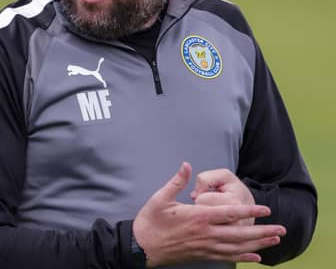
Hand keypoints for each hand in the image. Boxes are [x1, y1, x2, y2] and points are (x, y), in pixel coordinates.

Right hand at [132, 162, 285, 266]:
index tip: (266, 210)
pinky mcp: (202, 255)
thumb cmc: (150, 221)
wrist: (141, 247)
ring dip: (257, 244)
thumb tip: (187, 165)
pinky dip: (243, 257)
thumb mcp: (161, 197)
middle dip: (262, 231)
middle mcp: (206, 233)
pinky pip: (227, 257)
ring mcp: (205, 246)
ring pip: (237, 247)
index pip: (229, 213)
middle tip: (281, 229)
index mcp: (198, 217)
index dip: (249, 211)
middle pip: (240, 233)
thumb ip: (177, 181)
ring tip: (273, 241)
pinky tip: (255, 257)